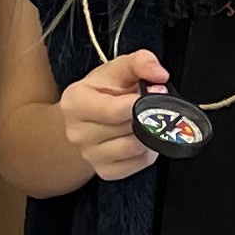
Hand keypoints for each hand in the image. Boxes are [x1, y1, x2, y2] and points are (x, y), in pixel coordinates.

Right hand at [55, 50, 171, 184]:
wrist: (86, 119)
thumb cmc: (102, 92)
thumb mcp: (117, 69)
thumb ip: (139, 62)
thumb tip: (159, 73)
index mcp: (75, 103)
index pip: (112, 111)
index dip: (140, 103)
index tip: (156, 93)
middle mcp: (77, 133)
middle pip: (126, 129)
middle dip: (147, 116)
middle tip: (154, 106)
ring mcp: (90, 155)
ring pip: (134, 147)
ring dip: (149, 133)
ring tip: (146, 121)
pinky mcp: (105, 172)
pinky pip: (138, 164)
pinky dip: (148, 151)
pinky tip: (143, 138)